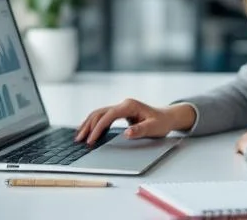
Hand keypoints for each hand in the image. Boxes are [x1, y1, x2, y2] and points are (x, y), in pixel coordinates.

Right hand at [75, 99, 194, 144]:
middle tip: (79, 140)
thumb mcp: (154, 128)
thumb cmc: (161, 122)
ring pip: (99, 114)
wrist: (167, 117)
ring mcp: (121, 108)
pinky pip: (103, 117)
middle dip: (88, 126)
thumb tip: (126, 133)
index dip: (98, 128)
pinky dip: (94, 124)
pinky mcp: (120, 113)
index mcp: (130, 106)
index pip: (108, 116)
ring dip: (88, 124)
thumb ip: (140, 130)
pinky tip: (87, 132)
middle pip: (100, 113)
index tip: (91, 141)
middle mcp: (123, 104)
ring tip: (79, 137)